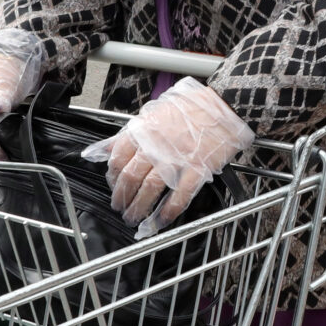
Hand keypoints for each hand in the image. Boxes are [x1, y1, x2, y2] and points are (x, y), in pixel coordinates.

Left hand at [82, 78, 254, 236]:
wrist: (224, 104)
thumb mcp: (153, 113)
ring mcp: (176, 159)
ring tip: (134, 218)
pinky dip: (168, 213)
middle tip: (120, 208)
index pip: (118, 159)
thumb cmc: (191, 107)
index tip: (113, 186)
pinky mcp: (197, 170)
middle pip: (130, 178)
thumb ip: (127, 134)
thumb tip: (101, 150)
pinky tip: (161, 221)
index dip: (112, 178)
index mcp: (144, 131)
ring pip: (150, 190)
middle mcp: (156, 146)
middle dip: (122, 198)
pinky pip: (178, 197)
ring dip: (139, 209)